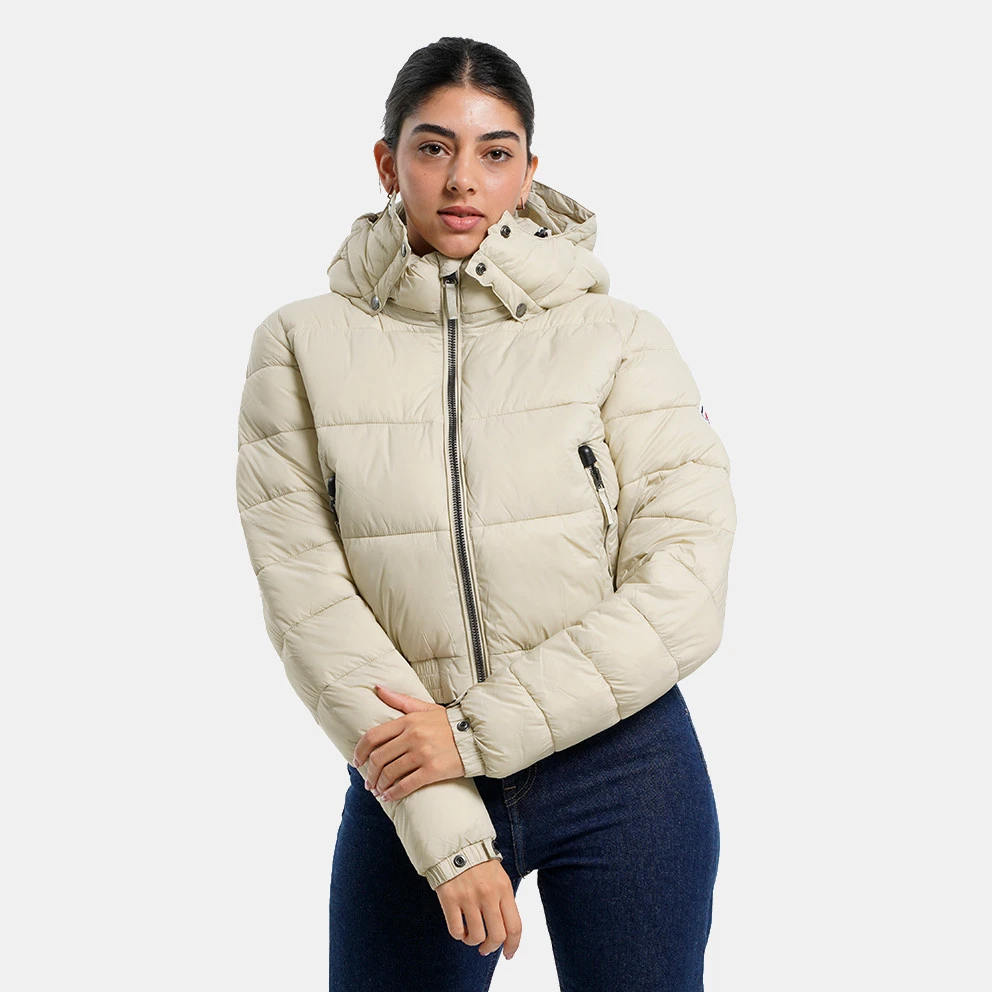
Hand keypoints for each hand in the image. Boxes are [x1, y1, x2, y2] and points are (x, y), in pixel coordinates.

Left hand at [352, 685, 465, 801]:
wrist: (475, 735)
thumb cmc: (448, 722)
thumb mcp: (424, 707)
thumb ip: (399, 700)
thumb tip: (378, 688)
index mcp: (408, 721)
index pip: (374, 736)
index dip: (361, 751)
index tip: (356, 761)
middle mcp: (413, 736)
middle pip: (379, 758)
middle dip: (369, 773)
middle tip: (368, 782)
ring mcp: (422, 754)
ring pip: (390, 773)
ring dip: (380, 785)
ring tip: (378, 791)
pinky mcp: (433, 770)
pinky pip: (406, 785)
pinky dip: (393, 793)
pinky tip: (389, 797)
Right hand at [437, 859, 521, 959]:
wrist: (455, 844)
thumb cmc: (479, 862)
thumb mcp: (499, 876)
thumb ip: (503, 899)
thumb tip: (506, 928)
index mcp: (504, 888)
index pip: (515, 926)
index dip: (513, 945)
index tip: (508, 954)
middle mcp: (488, 894)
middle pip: (497, 936)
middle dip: (491, 948)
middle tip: (485, 949)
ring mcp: (468, 897)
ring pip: (476, 936)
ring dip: (473, 941)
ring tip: (469, 935)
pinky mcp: (449, 899)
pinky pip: (455, 930)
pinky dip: (458, 935)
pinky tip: (459, 928)